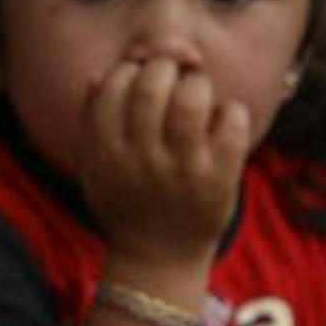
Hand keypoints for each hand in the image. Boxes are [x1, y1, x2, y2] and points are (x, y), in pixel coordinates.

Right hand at [78, 55, 249, 269]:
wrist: (158, 258)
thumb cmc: (127, 202)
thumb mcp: (96, 167)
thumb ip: (92, 121)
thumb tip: (99, 74)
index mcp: (106, 152)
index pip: (115, 85)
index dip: (131, 69)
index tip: (141, 78)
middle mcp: (141, 159)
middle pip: (153, 83)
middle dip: (167, 67)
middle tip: (174, 78)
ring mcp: (183, 169)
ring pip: (193, 98)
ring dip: (198, 84)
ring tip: (198, 96)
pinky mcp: (220, 178)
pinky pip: (232, 120)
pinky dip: (231, 111)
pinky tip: (221, 122)